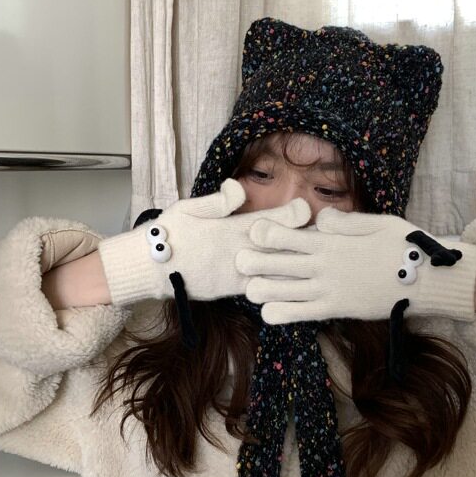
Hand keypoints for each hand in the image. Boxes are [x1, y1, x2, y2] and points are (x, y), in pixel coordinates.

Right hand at [98, 179, 311, 305]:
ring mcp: (235, 272)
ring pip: (274, 269)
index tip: (308, 211)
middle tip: (328, 237)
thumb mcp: (188, 207)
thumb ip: (218, 201)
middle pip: (280, 245)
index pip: (270, 219)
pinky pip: (259, 289)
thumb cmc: (168, 233)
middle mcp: (237, 250)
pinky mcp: (229, 290)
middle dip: (305, 241)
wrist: (148, 268)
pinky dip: (277, 286)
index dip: (293, 215)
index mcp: (231, 227)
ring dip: (296, 265)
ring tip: (319, 262)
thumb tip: (238, 187)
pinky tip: (295, 287)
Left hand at [235, 206, 475, 323]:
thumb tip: (318, 219)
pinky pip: (303, 314)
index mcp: (332, 241)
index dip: (269, 233)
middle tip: (238, 261)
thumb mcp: (376, 222)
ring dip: (265, 290)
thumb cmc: (403, 246)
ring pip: (286, 291)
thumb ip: (344, 221)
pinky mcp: (336, 309)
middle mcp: (326, 266)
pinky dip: (284, 313)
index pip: (291, 236)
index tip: (253, 231)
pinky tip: (268, 313)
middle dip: (256, 262)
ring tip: (250, 288)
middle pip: (281, 263)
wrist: (426, 280)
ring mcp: (329, 290)